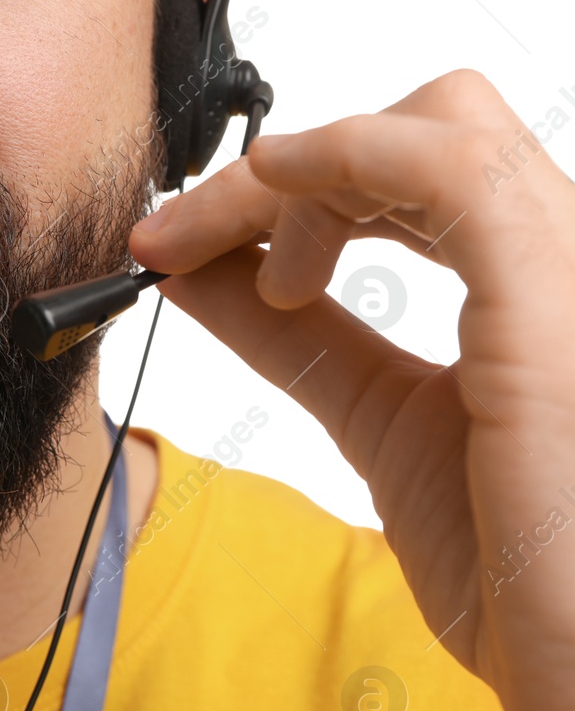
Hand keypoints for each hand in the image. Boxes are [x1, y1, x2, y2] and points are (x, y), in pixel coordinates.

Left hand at [128, 69, 574, 710]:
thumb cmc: (530, 579)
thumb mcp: (386, 427)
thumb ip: (307, 343)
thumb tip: (205, 276)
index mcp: (538, 293)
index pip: (416, 181)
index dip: (295, 194)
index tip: (190, 247)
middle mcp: (566, 262)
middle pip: (417, 135)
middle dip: (274, 180)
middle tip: (176, 245)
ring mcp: (572, 272)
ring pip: (428, 130)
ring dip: (286, 174)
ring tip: (212, 253)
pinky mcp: (555, 302)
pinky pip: (450, 170)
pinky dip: (343, 159)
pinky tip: (265, 190)